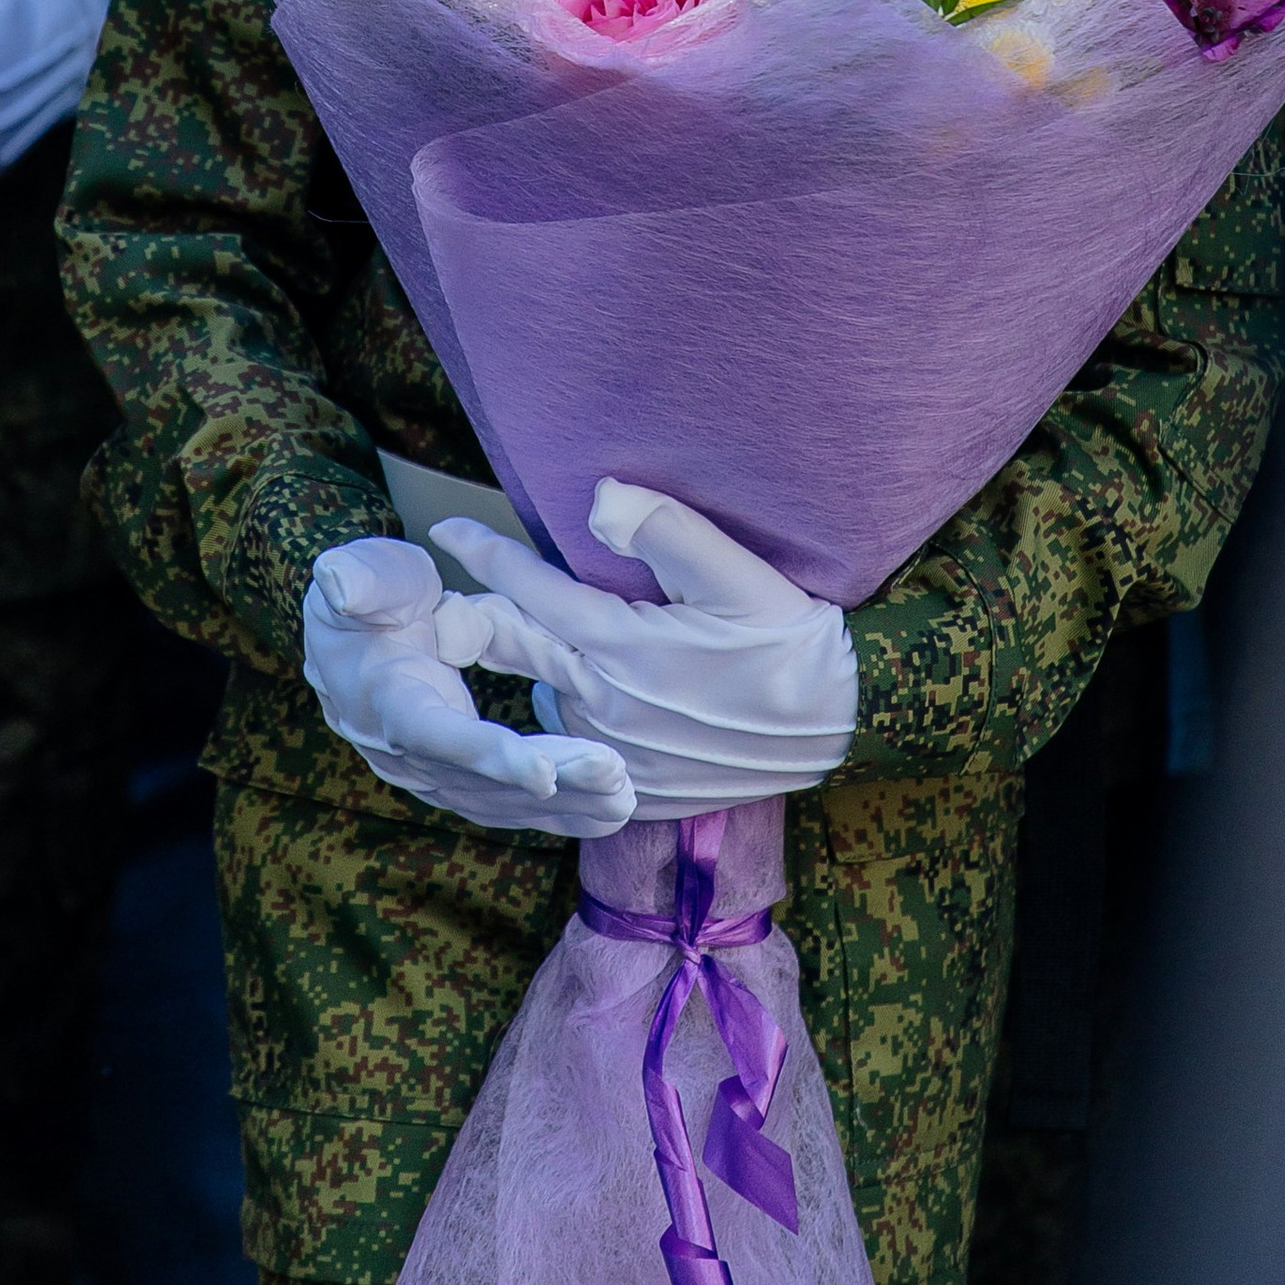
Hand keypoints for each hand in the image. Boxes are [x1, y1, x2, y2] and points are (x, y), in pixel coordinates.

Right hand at [304, 535, 633, 836]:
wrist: (352, 641)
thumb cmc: (366, 596)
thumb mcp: (359, 575)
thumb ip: (358, 579)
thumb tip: (340, 581)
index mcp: (388, 702)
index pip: (438, 735)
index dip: (488, 756)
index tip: (545, 772)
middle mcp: (410, 754)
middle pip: (485, 780)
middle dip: (552, 785)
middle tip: (614, 775)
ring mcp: (435, 773)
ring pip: (504, 801)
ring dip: (565, 805)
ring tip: (624, 796)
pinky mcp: (460, 780)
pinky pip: (511, 804)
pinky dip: (560, 810)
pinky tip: (611, 809)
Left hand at [443, 481, 856, 817]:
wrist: (844, 730)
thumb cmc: (793, 643)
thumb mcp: (744, 575)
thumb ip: (668, 531)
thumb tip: (597, 498)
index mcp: (622, 646)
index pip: (532, 590)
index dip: (485, 555)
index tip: (444, 530)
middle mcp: (605, 704)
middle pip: (517, 647)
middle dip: (476, 614)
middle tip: (440, 597)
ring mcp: (616, 752)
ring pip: (544, 695)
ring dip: (528, 665)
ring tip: (513, 634)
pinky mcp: (635, 786)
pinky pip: (575, 742)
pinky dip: (565, 710)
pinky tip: (579, 690)